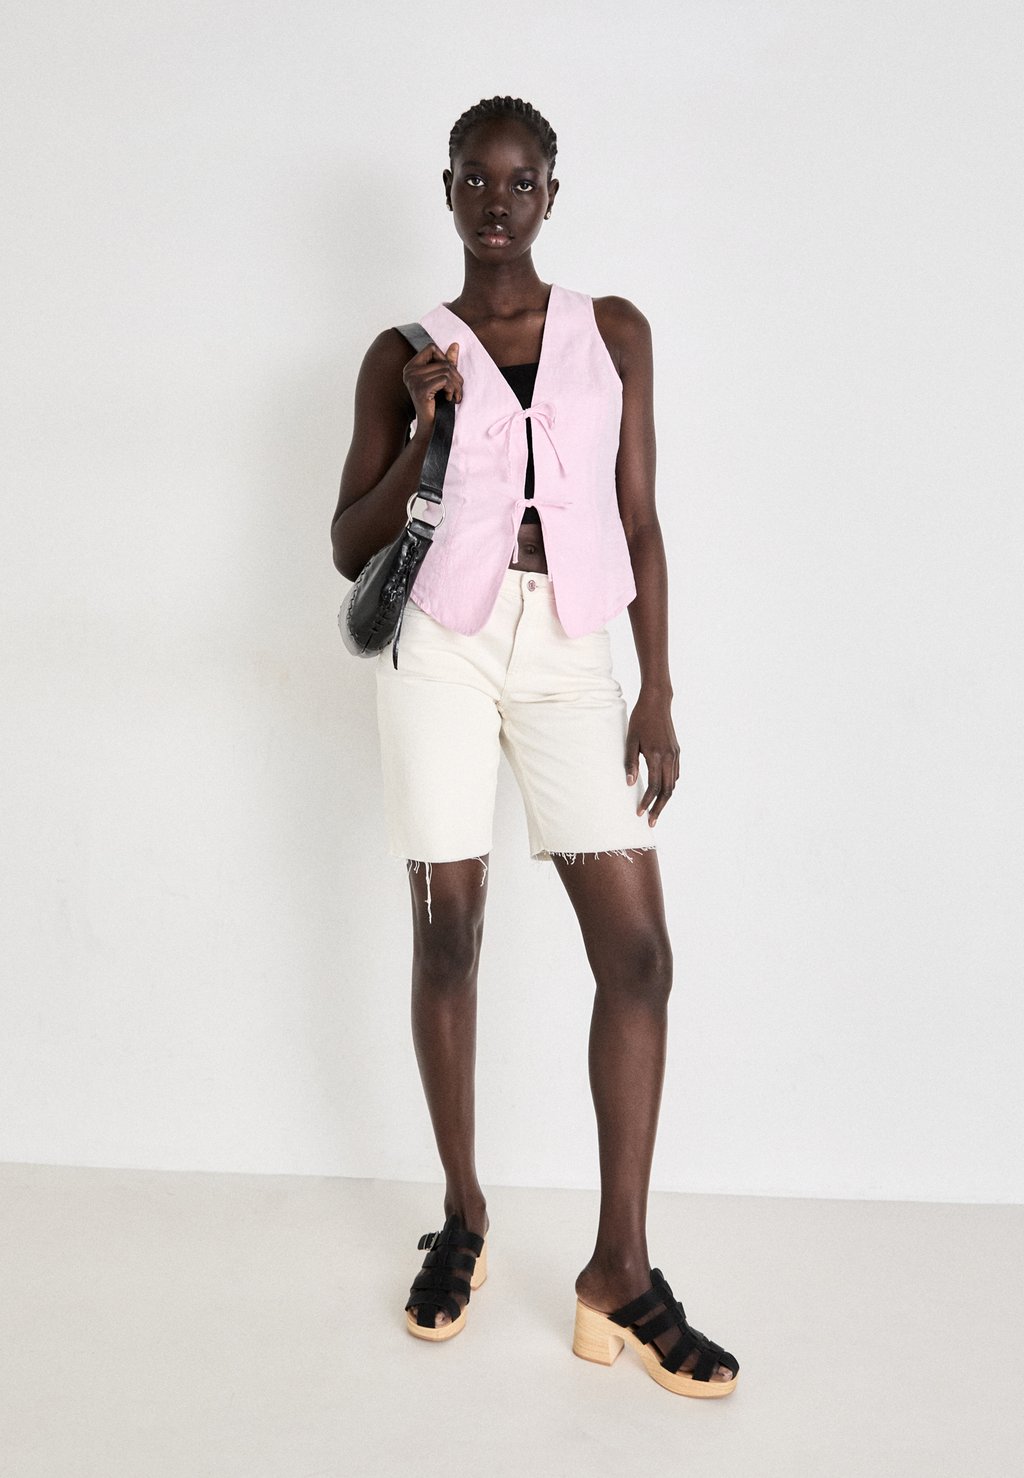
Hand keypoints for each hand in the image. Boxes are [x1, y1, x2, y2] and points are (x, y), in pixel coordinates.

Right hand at [403, 341, 462, 429]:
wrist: (432, 427)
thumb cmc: (438, 404)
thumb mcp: (443, 380)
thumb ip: (447, 362)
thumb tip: (455, 344)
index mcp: (411, 367)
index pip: (431, 347)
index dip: (444, 358)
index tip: (448, 375)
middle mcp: (409, 372)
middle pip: (442, 361)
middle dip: (455, 376)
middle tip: (458, 390)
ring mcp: (414, 381)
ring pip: (446, 371)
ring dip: (456, 385)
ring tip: (455, 396)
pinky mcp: (421, 390)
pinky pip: (445, 381)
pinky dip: (453, 390)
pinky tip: (450, 400)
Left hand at [625, 690, 679, 825]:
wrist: (657, 702)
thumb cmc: (640, 720)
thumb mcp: (630, 740)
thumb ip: (630, 763)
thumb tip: (629, 784)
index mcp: (656, 756)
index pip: (653, 787)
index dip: (647, 802)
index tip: (639, 813)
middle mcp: (669, 758)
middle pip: (667, 791)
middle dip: (659, 808)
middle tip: (651, 822)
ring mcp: (675, 755)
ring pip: (673, 784)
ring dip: (664, 799)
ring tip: (655, 810)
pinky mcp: (677, 752)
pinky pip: (675, 775)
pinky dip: (669, 787)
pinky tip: (661, 792)